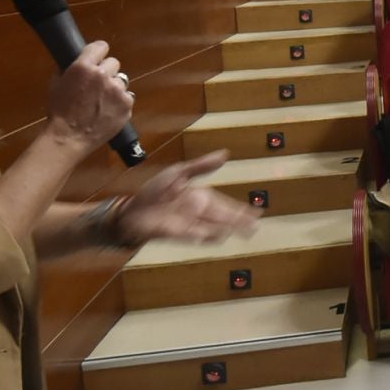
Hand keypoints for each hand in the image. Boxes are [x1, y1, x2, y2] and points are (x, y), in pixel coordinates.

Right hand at [44, 40, 134, 151]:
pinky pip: (128, 97)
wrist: (69, 137)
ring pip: (121, 81)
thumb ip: (68, 70)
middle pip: (114, 63)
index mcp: (84, 66)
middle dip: (106, 72)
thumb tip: (77, 64)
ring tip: (103, 101)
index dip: (99, 53)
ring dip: (114, 88)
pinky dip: (120, 103)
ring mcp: (117, 90)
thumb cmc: (59, 112)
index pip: (101, 46)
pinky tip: (109, 111)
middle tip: (98, 85)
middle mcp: (103, 75)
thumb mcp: (56, 84)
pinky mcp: (127, 105)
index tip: (98, 59)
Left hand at [111, 151, 261, 244]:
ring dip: (226, 229)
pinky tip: (216, 235)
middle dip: (239, 222)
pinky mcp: (176, 233)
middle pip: (223, 218)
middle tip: (255, 227)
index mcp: (200, 197)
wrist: (131, 210)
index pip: (225, 204)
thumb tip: (225, 154)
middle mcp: (197, 212)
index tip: (257, 212)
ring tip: (242, 231)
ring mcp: (188, 224)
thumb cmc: (153, 192)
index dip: (241, 209)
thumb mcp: (178, 173)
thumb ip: (201, 166)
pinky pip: (194, 234)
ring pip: (213, 228)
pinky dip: (204, 235)